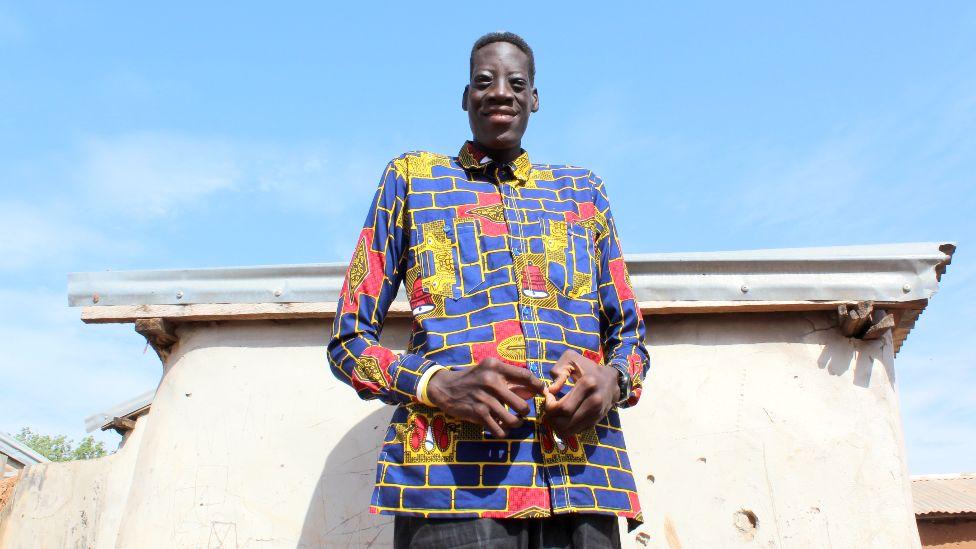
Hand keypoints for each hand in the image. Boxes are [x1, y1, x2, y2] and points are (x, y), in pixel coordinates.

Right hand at [427, 358, 545, 437]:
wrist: (444, 388)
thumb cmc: (471, 379)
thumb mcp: (488, 372)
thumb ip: (509, 380)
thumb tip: (532, 392)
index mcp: (496, 367)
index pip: (525, 375)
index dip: (537, 385)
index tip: (541, 392)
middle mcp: (491, 381)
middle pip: (522, 404)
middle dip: (525, 411)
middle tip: (521, 412)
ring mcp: (485, 399)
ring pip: (513, 420)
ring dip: (515, 424)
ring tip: (513, 421)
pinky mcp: (478, 414)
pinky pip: (499, 430)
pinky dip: (503, 432)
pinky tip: (500, 428)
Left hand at [543, 350, 619, 437]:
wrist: (611, 380)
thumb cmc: (587, 368)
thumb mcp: (571, 358)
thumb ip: (558, 370)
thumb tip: (552, 390)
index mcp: (588, 384)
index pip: (563, 408)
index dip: (549, 406)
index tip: (548, 397)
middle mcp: (594, 402)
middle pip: (564, 423)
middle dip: (550, 418)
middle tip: (549, 408)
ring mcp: (596, 414)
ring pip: (569, 431)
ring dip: (556, 425)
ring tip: (555, 413)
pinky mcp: (596, 422)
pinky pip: (575, 431)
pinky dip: (565, 427)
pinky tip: (564, 416)